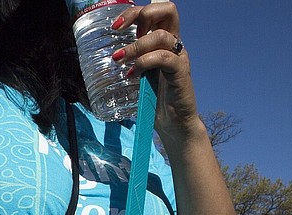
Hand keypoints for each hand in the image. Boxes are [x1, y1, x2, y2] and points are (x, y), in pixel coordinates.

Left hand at [113, 2, 199, 144]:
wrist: (174, 125)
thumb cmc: (155, 101)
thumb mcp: (140, 75)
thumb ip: (133, 61)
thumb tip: (109, 55)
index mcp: (164, 42)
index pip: (157, 11)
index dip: (135, 12)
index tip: (116, 26)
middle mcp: (174, 44)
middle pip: (168, 10)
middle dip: (140, 15)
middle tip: (119, 30)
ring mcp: (179, 57)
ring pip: (160, 35)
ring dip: (135, 46)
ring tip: (119, 59)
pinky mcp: (181, 72)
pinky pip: (163, 58)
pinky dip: (144, 63)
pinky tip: (132, 74)